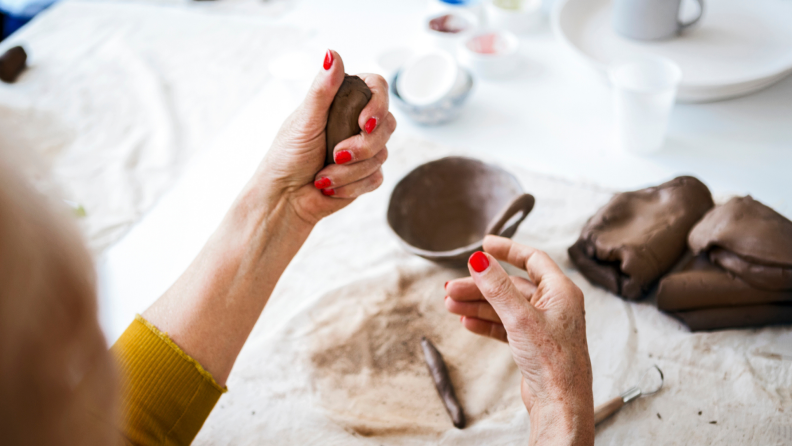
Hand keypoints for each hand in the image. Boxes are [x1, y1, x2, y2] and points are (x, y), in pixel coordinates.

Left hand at [256, 50, 395, 225]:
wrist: (284, 199)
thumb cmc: (287, 157)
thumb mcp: (304, 120)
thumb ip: (322, 90)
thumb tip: (331, 54)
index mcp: (342, 102)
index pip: (377, 88)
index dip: (378, 104)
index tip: (364, 122)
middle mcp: (355, 123)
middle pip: (387, 124)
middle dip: (363, 145)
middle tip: (337, 155)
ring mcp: (364, 150)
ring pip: (381, 155)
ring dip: (349, 171)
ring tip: (322, 176)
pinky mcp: (366, 175)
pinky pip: (376, 177)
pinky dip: (351, 185)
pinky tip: (329, 187)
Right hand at [445, 236, 593, 444]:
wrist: (560, 403)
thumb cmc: (552, 361)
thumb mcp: (519, 317)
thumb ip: (497, 287)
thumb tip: (479, 260)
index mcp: (561, 291)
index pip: (532, 259)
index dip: (507, 250)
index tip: (485, 244)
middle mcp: (554, 305)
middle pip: (511, 286)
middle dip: (480, 286)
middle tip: (452, 287)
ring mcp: (543, 326)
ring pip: (505, 306)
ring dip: (478, 305)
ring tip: (451, 305)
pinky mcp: (533, 344)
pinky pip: (505, 325)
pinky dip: (485, 322)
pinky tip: (466, 322)